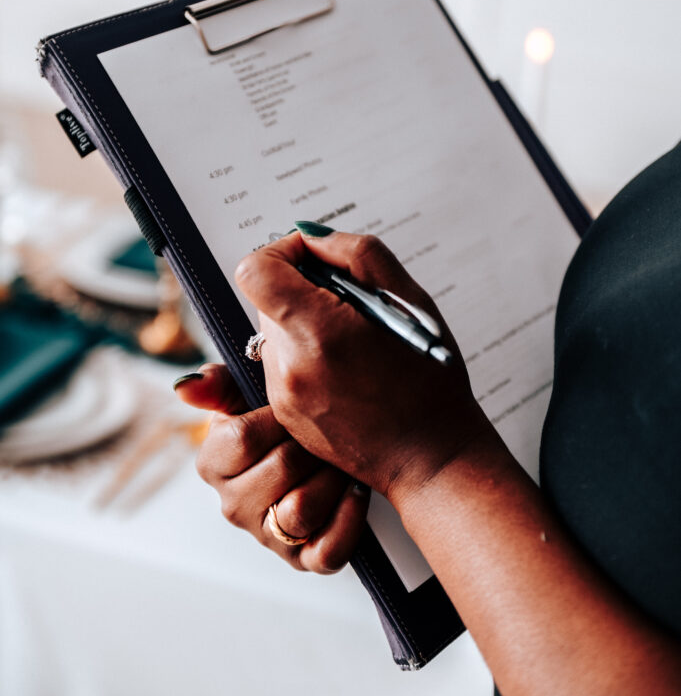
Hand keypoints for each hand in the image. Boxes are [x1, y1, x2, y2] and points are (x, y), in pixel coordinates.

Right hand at [174, 363, 370, 572]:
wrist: (319, 449)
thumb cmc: (279, 419)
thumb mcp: (247, 393)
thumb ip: (218, 384)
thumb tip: (185, 386)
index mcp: (214, 464)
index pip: (242, 438)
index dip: (279, 417)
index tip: (299, 405)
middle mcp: (233, 506)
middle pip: (280, 469)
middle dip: (312, 443)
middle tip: (330, 429)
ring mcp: (267, 536)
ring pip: (301, 510)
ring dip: (332, 477)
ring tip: (341, 460)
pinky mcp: (302, 560)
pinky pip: (328, 551)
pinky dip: (349, 519)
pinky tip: (356, 490)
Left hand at [234, 227, 490, 499]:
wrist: (432, 458)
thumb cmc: (430, 381)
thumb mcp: (408, 300)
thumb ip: (356, 255)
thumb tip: (311, 237)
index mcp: (318, 332)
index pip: (256, 270)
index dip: (282, 252)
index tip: (314, 259)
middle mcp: (289, 367)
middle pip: (267, 299)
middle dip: (303, 290)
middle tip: (352, 306)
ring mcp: (282, 396)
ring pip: (274, 333)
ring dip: (306, 324)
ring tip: (356, 345)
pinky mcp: (285, 416)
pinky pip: (282, 366)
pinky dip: (309, 357)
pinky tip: (349, 372)